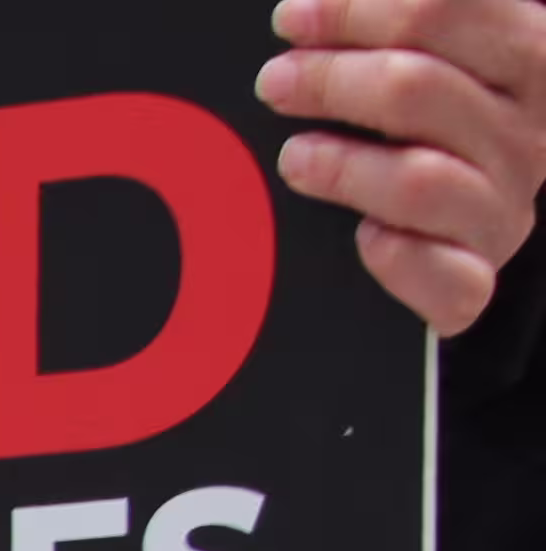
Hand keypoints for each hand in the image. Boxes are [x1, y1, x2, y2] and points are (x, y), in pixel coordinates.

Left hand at [258, 0, 545, 332]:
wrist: (453, 222)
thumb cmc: (429, 126)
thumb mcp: (435, 56)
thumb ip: (406, 25)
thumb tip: (319, 6)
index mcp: (527, 56)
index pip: (446, 10)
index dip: (355, 9)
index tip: (293, 17)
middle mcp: (527, 132)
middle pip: (416, 88)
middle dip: (330, 80)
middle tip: (275, 82)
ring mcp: (502, 208)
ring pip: (417, 180)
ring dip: (341, 166)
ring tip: (293, 157)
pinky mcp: (474, 277)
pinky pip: (441, 278)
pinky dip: (395, 258)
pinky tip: (363, 238)